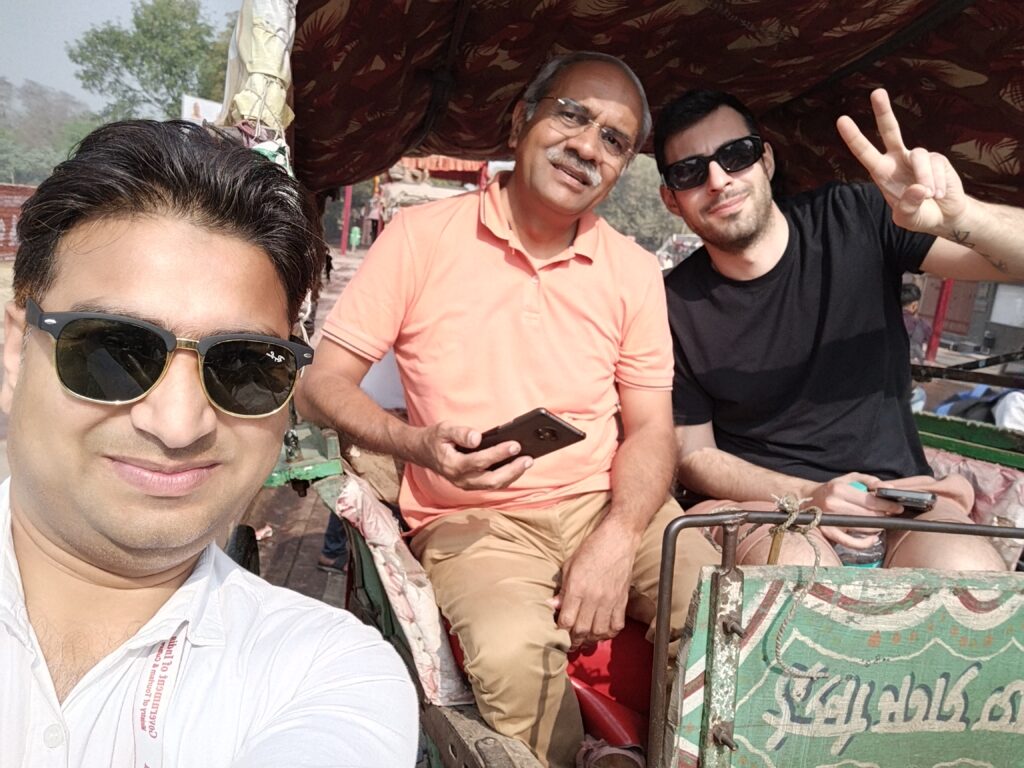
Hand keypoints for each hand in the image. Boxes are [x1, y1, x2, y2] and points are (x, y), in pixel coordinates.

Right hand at [412, 421, 531, 489]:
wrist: (423, 452)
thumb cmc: (435, 439)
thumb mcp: (443, 429)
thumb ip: (459, 432)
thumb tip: (477, 437)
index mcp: (453, 465)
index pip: (480, 461)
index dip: (499, 453)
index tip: (515, 445)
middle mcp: (461, 479)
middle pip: (492, 480)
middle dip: (512, 470)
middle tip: (528, 458)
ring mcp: (467, 484)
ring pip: (494, 485)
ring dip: (513, 475)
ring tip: (527, 462)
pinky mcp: (472, 484)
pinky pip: (492, 484)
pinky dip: (507, 477)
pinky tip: (518, 466)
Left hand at [549, 522, 638, 649]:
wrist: (617, 539)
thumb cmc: (591, 549)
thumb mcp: (570, 566)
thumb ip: (562, 590)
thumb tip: (551, 606)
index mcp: (577, 588)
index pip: (566, 621)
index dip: (560, 631)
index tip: (557, 633)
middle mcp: (594, 597)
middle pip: (581, 630)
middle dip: (573, 640)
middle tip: (569, 642)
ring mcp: (610, 600)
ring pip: (599, 632)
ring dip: (590, 639)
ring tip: (584, 639)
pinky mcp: (622, 600)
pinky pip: (616, 625)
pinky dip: (608, 633)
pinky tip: (601, 631)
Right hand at [806, 472, 902, 548]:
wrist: (808, 499)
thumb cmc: (833, 489)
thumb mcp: (849, 478)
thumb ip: (870, 480)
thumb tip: (889, 488)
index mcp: (839, 490)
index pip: (870, 500)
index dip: (887, 505)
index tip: (898, 508)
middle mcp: (833, 504)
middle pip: (868, 515)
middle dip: (883, 516)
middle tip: (891, 516)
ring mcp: (830, 520)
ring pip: (863, 528)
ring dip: (877, 528)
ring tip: (881, 523)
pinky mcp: (828, 533)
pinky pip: (851, 543)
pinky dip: (865, 543)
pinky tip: (872, 538)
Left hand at [836, 89, 967, 233]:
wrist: (945, 216)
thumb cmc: (920, 215)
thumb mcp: (907, 218)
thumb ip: (908, 206)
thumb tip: (919, 187)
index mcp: (882, 172)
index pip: (865, 152)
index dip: (854, 137)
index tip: (841, 119)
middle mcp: (898, 159)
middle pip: (890, 130)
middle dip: (884, 111)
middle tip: (877, 92)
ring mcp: (917, 157)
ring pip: (919, 157)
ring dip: (925, 179)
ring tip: (930, 196)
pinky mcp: (937, 159)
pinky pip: (936, 165)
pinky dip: (938, 183)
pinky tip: (939, 193)